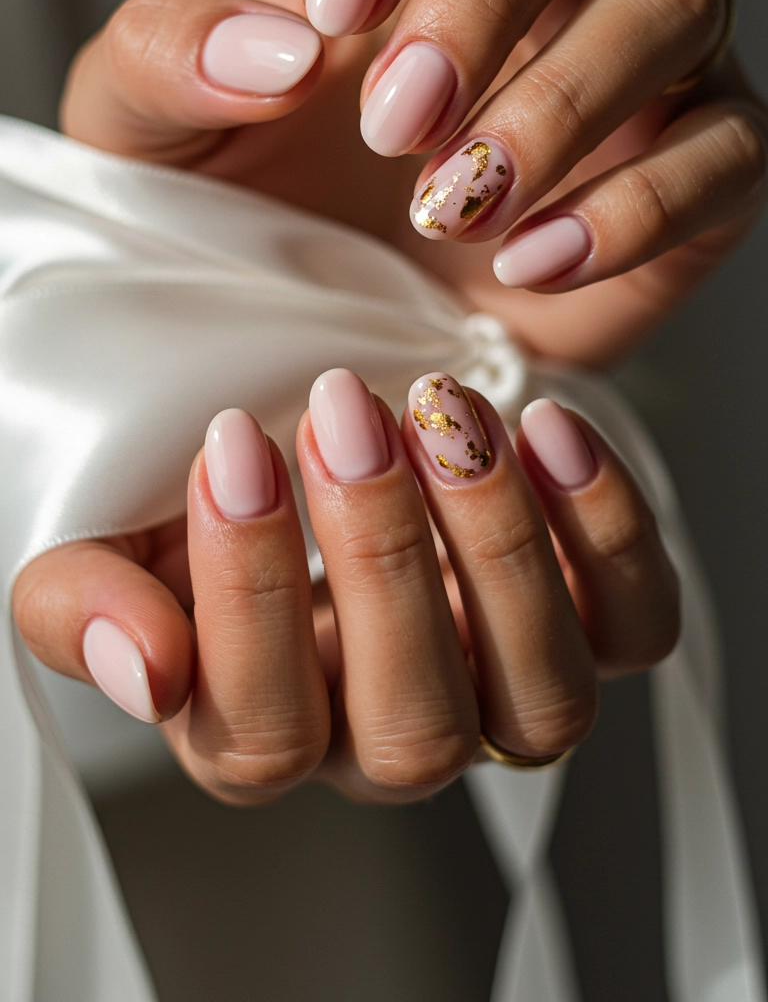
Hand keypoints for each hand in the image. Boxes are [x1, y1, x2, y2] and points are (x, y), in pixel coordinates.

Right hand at [14, 371, 678, 803]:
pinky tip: (547, 429)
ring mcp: (502, 689)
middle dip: (381, 560)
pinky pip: (636, 626)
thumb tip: (141, 664)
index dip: (250, 593)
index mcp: (262, 732)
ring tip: (446, 414)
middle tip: (345, 413)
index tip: (237, 441)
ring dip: (497, 546)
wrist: (322, 424)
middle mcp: (392, 737)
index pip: (262, 733)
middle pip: (413, 731)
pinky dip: (609, 531)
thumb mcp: (117, 529)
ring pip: (542, 701)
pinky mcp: (592, 626)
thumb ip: (87, 598)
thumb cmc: (230, 483)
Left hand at [61, 0, 766, 366]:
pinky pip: (729, 146)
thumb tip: (277, 48)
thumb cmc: (258, 205)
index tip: (337, 4)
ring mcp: (647, 56)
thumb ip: (169, 54)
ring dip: (564, 99)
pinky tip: (526, 266)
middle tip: (395, 123)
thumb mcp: (153, 129)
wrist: (339, 334)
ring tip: (453, 209)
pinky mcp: (704, 164)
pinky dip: (635, 209)